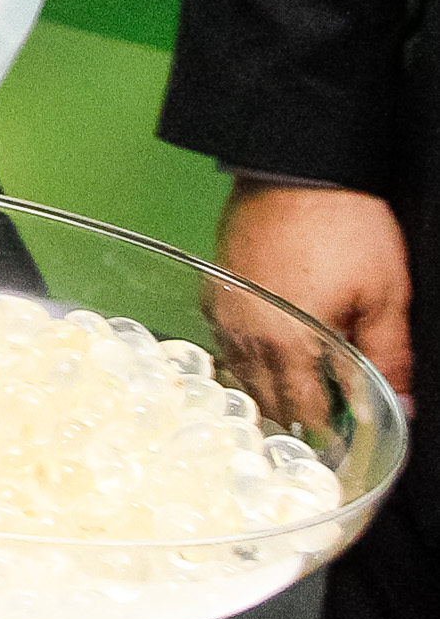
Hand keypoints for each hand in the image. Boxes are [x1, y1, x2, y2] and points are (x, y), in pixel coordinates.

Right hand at [217, 180, 414, 424]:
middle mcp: (249, 334)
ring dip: (266, 391)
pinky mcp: (217, 288)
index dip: (326, 434)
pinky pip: (225, 342)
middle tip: (316, 432)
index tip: (339, 447)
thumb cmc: (345, 228)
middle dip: (294, 418)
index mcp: (291, 343)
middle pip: (268, 397)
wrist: (296, 171)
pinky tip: (261, 359)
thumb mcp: (386, 295)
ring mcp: (227, 311)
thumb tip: (402, 405)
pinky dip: (245, 359)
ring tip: (289, 402)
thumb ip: (389, 356)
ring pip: (242, 373)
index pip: (306, 410)